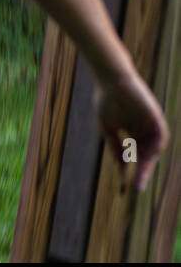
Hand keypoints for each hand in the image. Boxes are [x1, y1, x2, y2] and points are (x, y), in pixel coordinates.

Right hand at [94, 72, 168, 190]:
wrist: (111, 80)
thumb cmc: (106, 101)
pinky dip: (156, 148)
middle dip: (142, 171)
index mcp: (133, 132)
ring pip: (154, 149)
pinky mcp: (156, 117)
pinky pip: (161, 136)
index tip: (128, 185)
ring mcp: (151, 124)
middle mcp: (144, 131)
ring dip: (149, 164)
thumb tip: (120, 167)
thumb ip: (115, 146)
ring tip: (140, 176)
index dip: (133, 170)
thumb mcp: (108, 128)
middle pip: (146, 155)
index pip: (137, 156)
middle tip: (137, 186)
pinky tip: (149, 157)